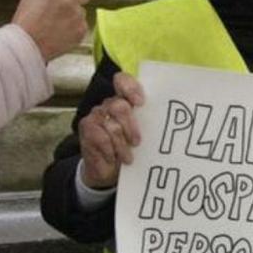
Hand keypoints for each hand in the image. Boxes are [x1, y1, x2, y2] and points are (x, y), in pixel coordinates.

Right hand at [12, 0, 90, 60]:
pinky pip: (82, 25)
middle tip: (59, 9)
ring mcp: (77, 14)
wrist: (27, 45)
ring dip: (73, 15)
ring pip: (81, 11)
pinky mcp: (81, 29)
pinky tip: (60, 32)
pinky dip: (74, 28)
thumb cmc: (26, 19)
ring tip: (56, 23)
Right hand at [79, 72, 145, 188]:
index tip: (140, 103)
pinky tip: (113, 158)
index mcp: (124, 100)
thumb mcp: (142, 136)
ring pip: (113, 127)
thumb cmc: (128, 150)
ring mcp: (96, 115)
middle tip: (137, 143)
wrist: (108, 171)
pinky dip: (110, 151)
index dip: (130, 88)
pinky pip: (102, 138)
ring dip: (122, 146)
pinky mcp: (87, 128)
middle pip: (120, 106)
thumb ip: (148, 124)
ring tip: (128, 158)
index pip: (122, 81)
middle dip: (131, 127)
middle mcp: (109, 104)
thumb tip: (166, 122)